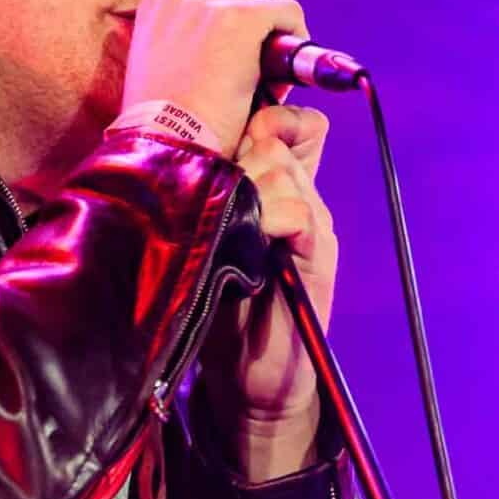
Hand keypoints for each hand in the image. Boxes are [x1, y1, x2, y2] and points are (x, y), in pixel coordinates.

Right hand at [120, 0, 307, 152]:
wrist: (169, 143)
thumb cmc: (167, 123)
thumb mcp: (163, 69)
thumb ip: (186, 43)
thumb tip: (231, 43)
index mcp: (159, 1)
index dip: (236, 21)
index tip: (240, 57)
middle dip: (257, 22)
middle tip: (259, 68)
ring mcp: (210, 2)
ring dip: (276, 29)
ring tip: (271, 72)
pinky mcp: (240, 17)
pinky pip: (287, 11)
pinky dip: (294, 37)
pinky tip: (284, 71)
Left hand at [202, 103, 337, 477]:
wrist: (249, 383)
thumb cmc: (218, 311)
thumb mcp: (204, 242)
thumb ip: (208, 196)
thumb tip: (179, 147)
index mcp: (277, 189)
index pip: (285, 121)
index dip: (256, 115)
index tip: (218, 136)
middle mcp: (300, 198)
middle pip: (272, 133)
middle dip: (234, 150)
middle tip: (213, 191)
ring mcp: (313, 225)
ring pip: (281, 168)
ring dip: (246, 185)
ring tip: (226, 225)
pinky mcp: (319, 256)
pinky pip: (300, 211)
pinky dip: (271, 217)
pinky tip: (251, 238)